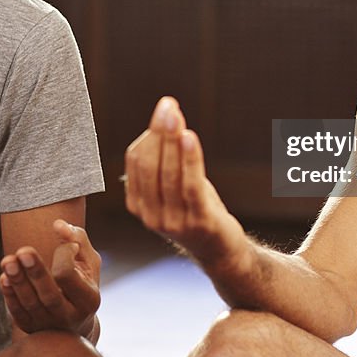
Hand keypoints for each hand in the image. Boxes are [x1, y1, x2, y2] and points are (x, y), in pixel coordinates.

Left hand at [0, 219, 100, 337]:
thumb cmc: (82, 280)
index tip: (64, 244)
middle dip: (35, 272)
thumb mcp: (88, 260)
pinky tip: (4, 277)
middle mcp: (70, 316)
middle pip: (49, 295)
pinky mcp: (31, 328)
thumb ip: (76, 238)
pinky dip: (10, 296)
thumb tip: (58, 225)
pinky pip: (17, 314)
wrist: (74, 320)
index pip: (69, 275)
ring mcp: (49, 326)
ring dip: (17, 281)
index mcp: (88, 300)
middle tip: (23, 251)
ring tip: (7, 260)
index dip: (63, 254)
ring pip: (30, 304)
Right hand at [124, 97, 247, 267]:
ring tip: (176, 115)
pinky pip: (190, 185)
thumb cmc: (196, 211)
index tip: (164, 109)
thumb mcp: (173, 187)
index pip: (136, 162)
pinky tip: (189, 137)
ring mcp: (173, 221)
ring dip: (171, 141)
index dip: (149, 133)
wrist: (220, 250)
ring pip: (168, 174)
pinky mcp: (198, 222)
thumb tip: (161, 121)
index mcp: (138, 204)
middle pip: (149, 165)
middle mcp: (150, 215)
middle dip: (158, 132)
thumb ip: (163, 162)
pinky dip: (189, 159)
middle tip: (168, 106)